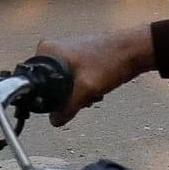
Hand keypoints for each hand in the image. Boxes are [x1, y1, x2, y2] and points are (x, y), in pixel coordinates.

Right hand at [28, 25, 154, 119]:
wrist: (135, 50)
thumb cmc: (110, 62)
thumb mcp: (86, 90)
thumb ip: (67, 108)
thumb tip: (54, 121)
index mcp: (47, 50)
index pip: (33, 81)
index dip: (45, 97)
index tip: (61, 103)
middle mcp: (53, 48)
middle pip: (49, 84)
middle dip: (66, 96)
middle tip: (82, 97)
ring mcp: (66, 51)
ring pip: (63, 83)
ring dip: (77, 93)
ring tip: (93, 93)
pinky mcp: (78, 56)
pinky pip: (73, 78)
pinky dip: (83, 86)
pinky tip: (97, 89)